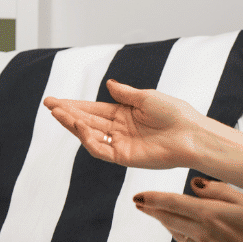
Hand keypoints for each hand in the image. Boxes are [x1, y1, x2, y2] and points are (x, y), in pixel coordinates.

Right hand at [43, 79, 242, 188]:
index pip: (92, 109)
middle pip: (86, 120)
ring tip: (59, 113)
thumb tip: (109, 84)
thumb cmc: (176, 114)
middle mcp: (119, 129)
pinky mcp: (124, 157)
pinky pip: (100, 149)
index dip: (73, 104)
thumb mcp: (147, 97)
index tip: (55, 100)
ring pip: (89, 135)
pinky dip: (88, 139)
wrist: (193, 135)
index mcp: (124, 114)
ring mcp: (120, 144)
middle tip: (49, 104)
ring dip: (73, 124)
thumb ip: (125, 93)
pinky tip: (80, 127)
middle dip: (67, 113)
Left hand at [134, 178, 242, 241]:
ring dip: (164, 223)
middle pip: (168, 218)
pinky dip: (181, 236)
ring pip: (177, 233)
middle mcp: (204, 233)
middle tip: (139, 203)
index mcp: (210, 215)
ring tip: (156, 215)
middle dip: (151, 210)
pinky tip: (181, 233)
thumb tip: (197, 184)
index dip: (152, 199)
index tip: (139, 196)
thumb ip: (220, 191)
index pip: (172, 203)